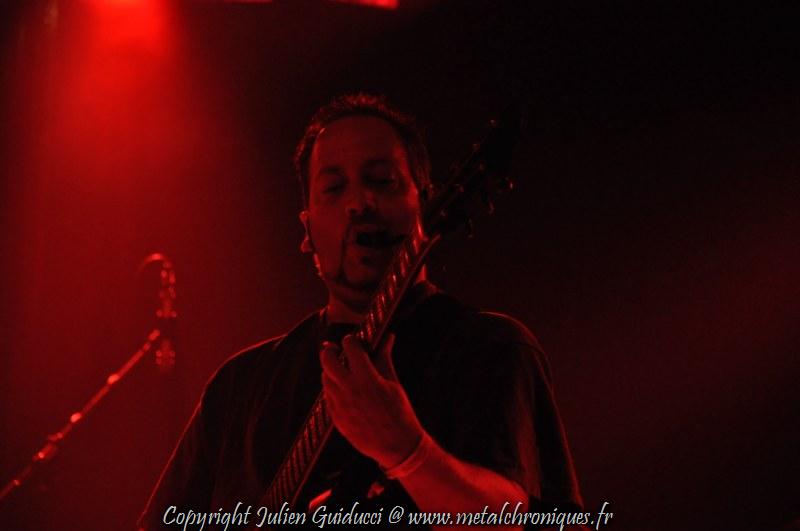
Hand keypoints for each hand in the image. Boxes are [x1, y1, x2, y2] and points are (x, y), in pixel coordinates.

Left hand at [320, 333, 424, 468]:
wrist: (397, 446)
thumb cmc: (399, 413)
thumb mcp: (393, 383)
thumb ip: (384, 358)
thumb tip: (388, 337)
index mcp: (366, 379)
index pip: (350, 348)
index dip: (350, 341)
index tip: (352, 341)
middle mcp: (349, 391)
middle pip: (327, 361)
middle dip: (329, 351)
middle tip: (335, 350)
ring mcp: (340, 406)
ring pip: (325, 379)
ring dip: (330, 371)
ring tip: (342, 371)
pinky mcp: (336, 418)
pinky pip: (328, 397)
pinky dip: (333, 389)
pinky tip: (344, 390)